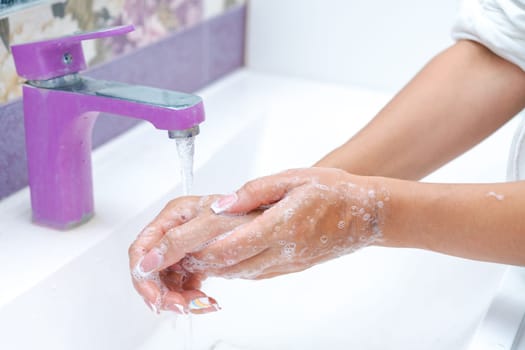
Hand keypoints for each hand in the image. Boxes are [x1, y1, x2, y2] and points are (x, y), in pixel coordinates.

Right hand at [128, 195, 259, 313]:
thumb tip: (148, 261)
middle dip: (163, 292)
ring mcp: (187, 247)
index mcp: (174, 216)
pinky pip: (185, 284)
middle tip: (181, 306)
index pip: (142, 248)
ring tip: (200, 303)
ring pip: (168, 280)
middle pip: (153, 269)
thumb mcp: (210, 226)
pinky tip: (206, 301)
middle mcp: (176, 231)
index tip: (155, 297)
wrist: (272, 223)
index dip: (143, 276)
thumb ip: (176, 242)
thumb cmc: (247, 215)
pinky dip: (192, 297)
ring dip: (179, 298)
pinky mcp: (198, 261)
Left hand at [182, 168, 388, 279]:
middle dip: (195, 261)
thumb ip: (253, 192)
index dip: (194, 250)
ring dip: (211, 266)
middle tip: (171, 253)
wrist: (366, 215)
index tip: (169, 250)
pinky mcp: (290, 269)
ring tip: (189, 254)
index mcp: (280, 226)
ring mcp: (286, 264)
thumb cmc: (333, 191)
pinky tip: (222, 256)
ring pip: (238, 273)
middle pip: (227, 265)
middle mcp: (282, 252)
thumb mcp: (292, 178)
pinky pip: (253, 274)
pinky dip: (232, 267)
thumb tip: (221, 205)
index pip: (227, 245)